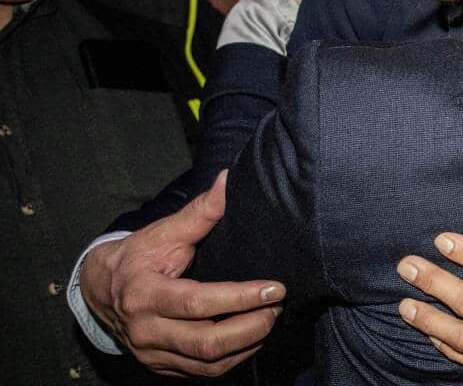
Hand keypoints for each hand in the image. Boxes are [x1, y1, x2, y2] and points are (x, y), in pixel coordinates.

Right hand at [80, 172, 284, 377]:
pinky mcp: (160, 367)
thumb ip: (199, 212)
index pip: (198, 302)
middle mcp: (145, 330)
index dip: (240, 297)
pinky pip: (202, 373)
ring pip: (208, 364)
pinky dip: (233, 359)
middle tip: (277, 307)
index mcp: (144, 295)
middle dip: (252, 327)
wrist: (99, 290)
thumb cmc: (137, 257)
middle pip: (207, 342)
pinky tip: (251, 339)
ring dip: (248, 346)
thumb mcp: (163, 232)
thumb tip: (227, 181)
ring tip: (270, 320)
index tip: (275, 288)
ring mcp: (152, 354)